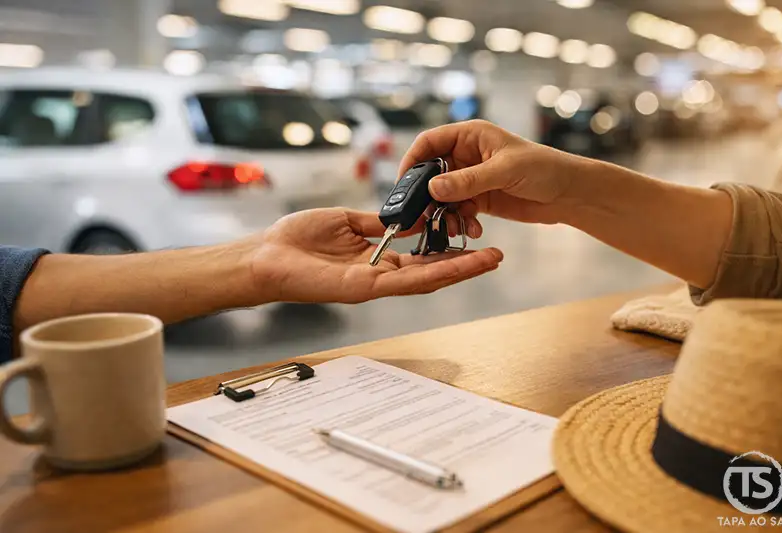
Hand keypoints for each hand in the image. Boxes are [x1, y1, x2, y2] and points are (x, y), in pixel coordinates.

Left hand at [248, 208, 503, 303]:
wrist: (266, 255)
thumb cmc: (297, 239)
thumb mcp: (346, 221)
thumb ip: (378, 223)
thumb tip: (405, 217)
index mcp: (376, 259)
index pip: (421, 258)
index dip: (449, 252)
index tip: (474, 241)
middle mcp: (381, 275)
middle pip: (432, 272)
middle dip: (466, 265)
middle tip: (497, 256)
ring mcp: (375, 285)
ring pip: (427, 279)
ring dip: (462, 270)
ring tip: (492, 260)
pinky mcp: (366, 288)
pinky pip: (408, 281)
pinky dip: (438, 273)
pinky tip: (462, 265)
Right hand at [399, 120, 586, 223]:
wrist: (569, 194)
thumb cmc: (544, 168)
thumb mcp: (504, 171)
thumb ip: (468, 181)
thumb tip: (433, 189)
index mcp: (470, 136)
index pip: (429, 142)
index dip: (413, 160)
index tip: (404, 183)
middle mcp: (466, 156)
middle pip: (431, 173)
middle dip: (426, 195)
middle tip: (421, 215)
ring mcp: (471, 179)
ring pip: (442, 196)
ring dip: (443, 213)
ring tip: (453, 227)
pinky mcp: (479, 200)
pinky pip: (457, 211)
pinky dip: (460, 222)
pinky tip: (473, 230)